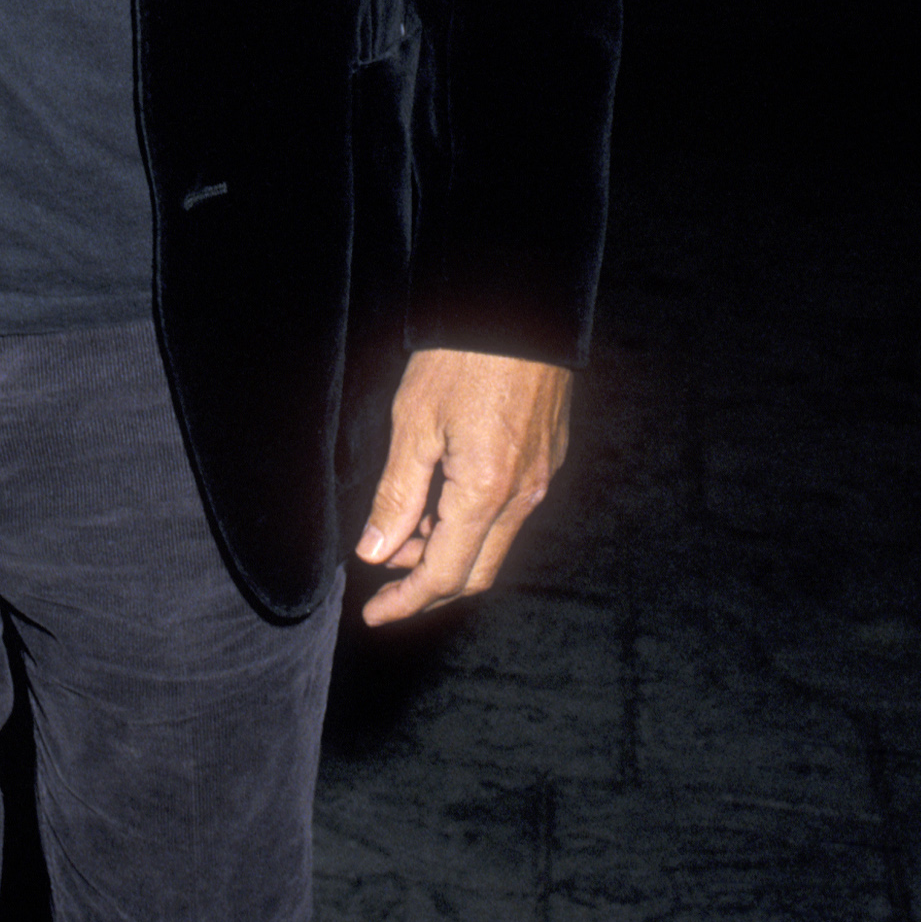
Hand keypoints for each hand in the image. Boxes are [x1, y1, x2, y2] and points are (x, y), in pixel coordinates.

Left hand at [356, 347, 570, 626]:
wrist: (518, 308)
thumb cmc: (462, 358)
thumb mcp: (413, 424)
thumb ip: (396, 496)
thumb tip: (374, 551)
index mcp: (487, 492)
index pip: (444, 575)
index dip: (406, 600)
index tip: (374, 613)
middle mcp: (523, 496)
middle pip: (475, 572)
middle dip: (427, 585)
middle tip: (383, 580)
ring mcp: (540, 478)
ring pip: (493, 543)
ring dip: (446, 551)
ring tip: (399, 532)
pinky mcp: (546, 459)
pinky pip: (508, 513)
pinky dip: (470, 523)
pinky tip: (435, 503)